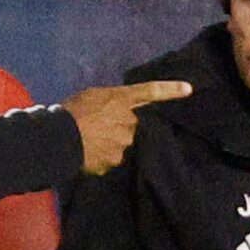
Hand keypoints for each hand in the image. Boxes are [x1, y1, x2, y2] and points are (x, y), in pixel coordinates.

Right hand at [61, 80, 192, 174]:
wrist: (59, 137)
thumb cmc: (71, 111)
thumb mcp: (91, 97)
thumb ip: (110, 104)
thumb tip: (114, 115)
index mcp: (121, 100)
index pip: (149, 92)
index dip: (170, 90)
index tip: (189, 89)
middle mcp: (128, 121)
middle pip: (129, 126)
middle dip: (118, 127)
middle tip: (95, 127)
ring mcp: (123, 142)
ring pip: (120, 144)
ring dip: (109, 144)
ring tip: (87, 142)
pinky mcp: (114, 160)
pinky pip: (109, 160)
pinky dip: (100, 158)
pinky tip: (86, 154)